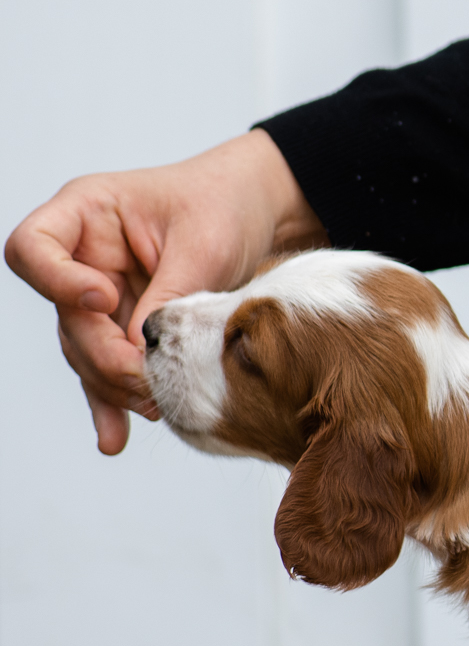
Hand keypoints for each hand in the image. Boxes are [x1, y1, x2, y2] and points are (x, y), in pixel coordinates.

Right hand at [4, 130, 326, 453]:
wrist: (258, 213)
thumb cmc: (225, 206)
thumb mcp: (204, 245)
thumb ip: (168, 296)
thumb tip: (141, 356)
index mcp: (86, 213)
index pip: (32, 248)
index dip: (57, 282)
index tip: (105, 299)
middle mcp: (83, 257)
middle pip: (66, 317)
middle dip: (105, 356)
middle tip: (150, 381)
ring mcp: (99, 295)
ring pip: (86, 351)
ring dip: (115, 385)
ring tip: (157, 407)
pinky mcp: (125, 326)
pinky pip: (108, 368)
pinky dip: (113, 402)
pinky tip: (114, 439)